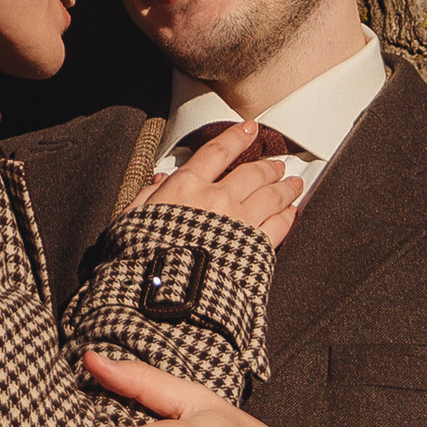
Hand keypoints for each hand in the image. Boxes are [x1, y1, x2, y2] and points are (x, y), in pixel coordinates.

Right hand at [128, 117, 302, 244]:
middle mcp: (218, 199)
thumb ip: (145, 198)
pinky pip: (279, 225)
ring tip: (293, 183)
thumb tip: (158, 181)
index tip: (250, 128)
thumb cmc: (144, 261)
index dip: (236, 137)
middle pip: (252, 172)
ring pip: (271, 195)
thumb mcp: (132, 222)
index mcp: (185, 187)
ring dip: (284, 187)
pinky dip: (288, 215)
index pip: (217, 151)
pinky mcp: (256, 248)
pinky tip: (292, 212)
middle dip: (268, 166)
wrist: (167, 298)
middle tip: (277, 164)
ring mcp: (241, 223)